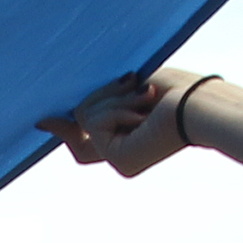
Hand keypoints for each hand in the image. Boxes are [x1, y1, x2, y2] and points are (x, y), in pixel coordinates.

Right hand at [41, 66, 208, 176]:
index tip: (42, 120)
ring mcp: (119, 160)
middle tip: (132, 82)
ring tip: (147, 97)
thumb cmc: (176, 89)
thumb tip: (43, 124)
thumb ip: (93, 104)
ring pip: (85, 117)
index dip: (64, 127)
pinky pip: (94, 122)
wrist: (200, 103)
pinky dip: (117, 107)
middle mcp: (122, 154)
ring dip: (114, 98)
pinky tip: (143, 109)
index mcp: (126, 138)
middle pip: (80, 124)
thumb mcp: (127, 90)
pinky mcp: (119, 160)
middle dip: (101, 95)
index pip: (85, 135)